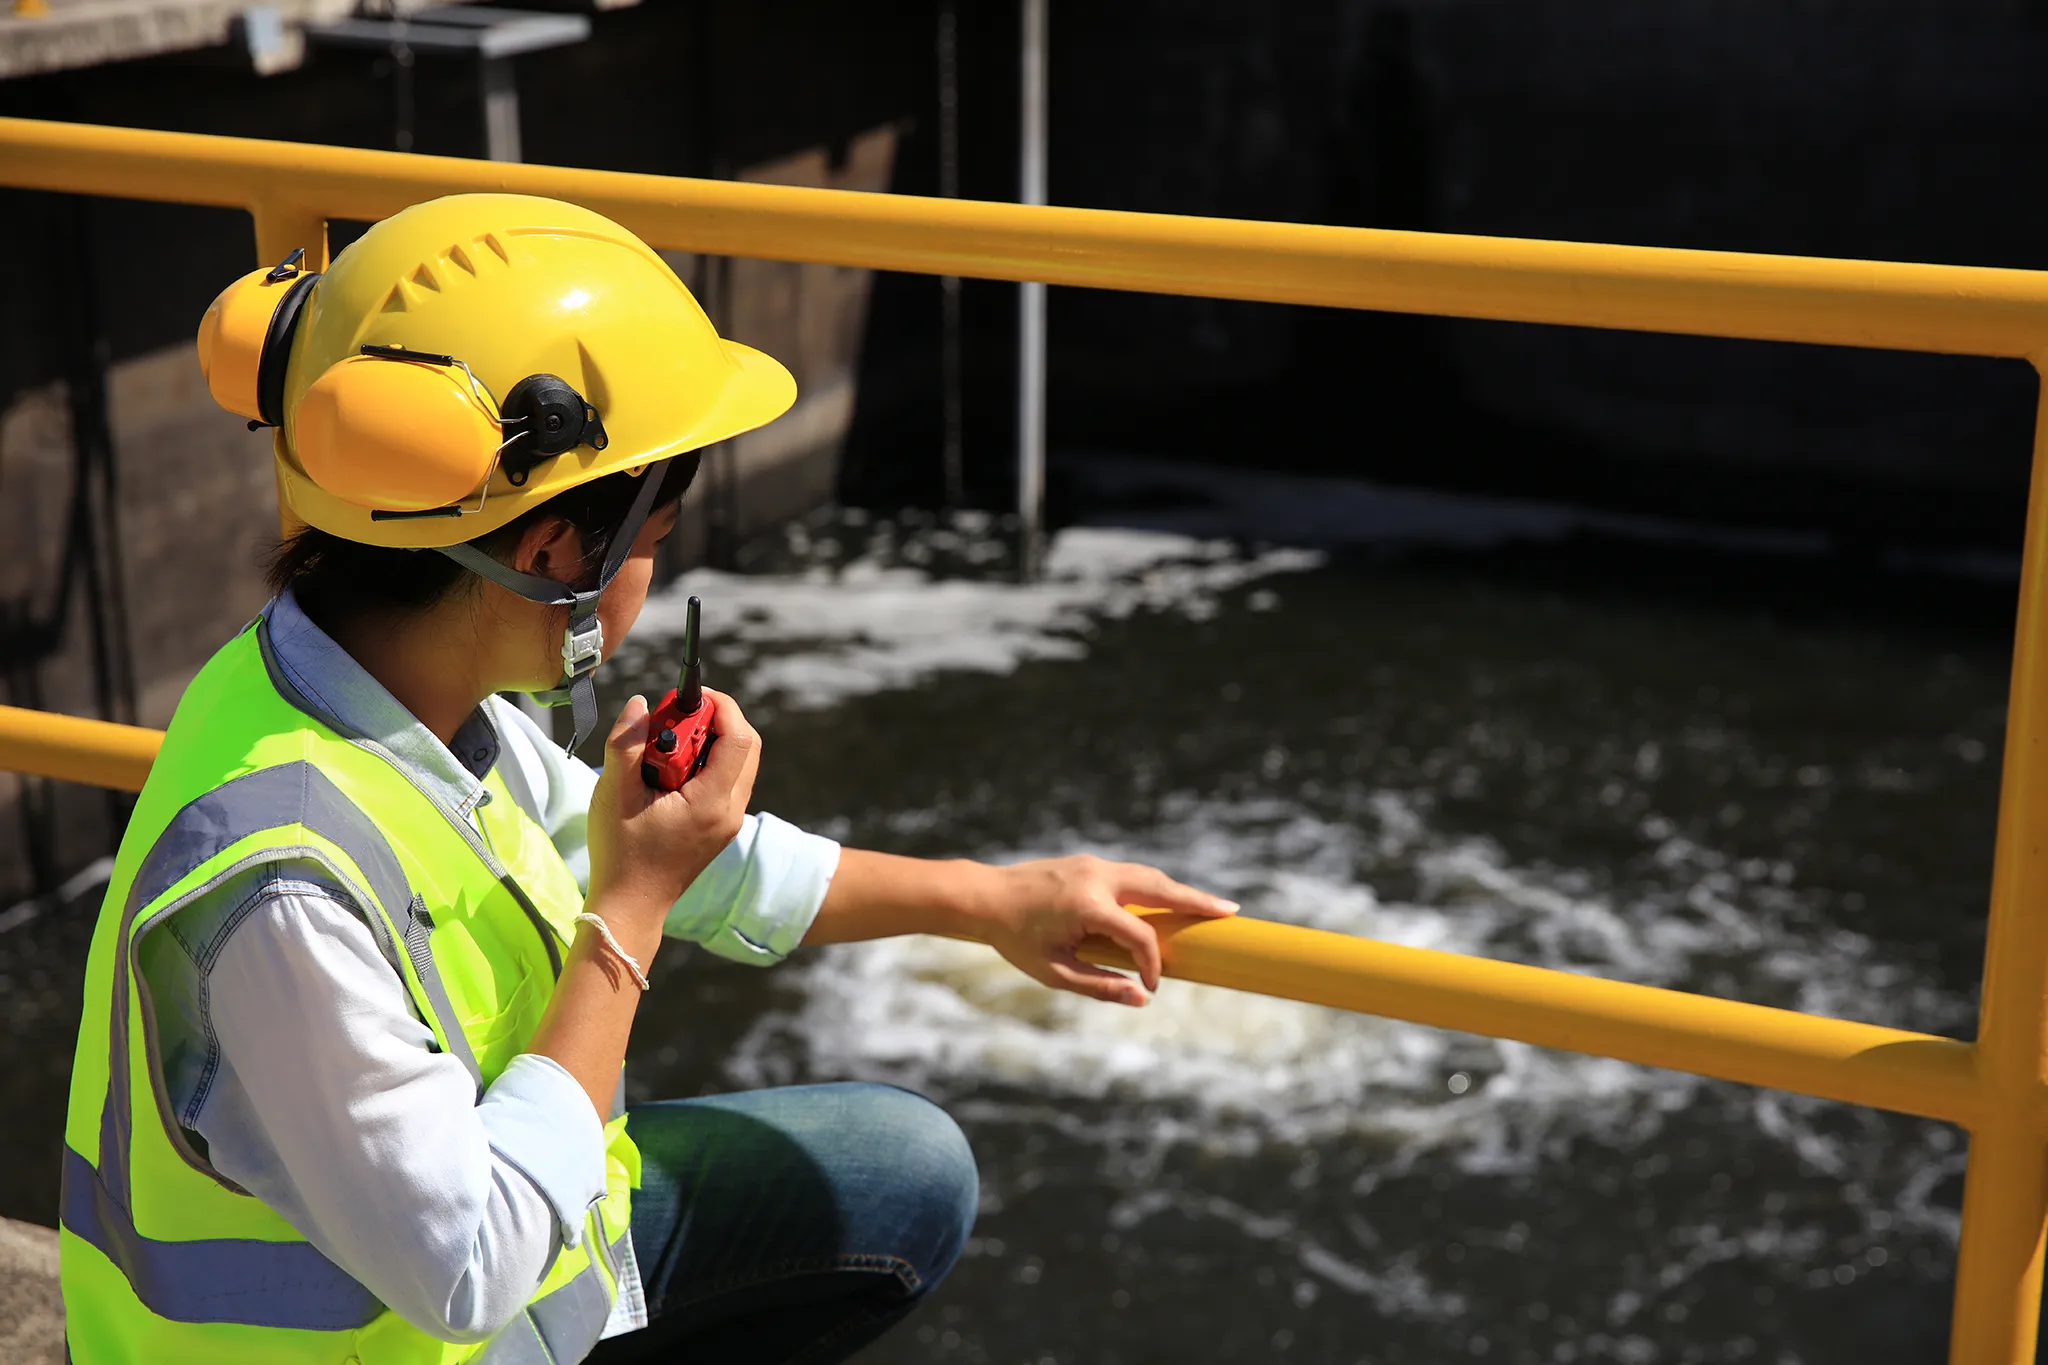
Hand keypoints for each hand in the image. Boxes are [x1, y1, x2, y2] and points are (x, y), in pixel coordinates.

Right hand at [584, 688, 759, 940]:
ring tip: (664, 747)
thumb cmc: (620, 853)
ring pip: (738, 763)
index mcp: (712, 802)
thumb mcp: (614, 793)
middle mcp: (730, 811)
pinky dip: (705, 764)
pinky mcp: (720, 827)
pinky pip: (726, 781)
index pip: (739, 738)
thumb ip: (626, 743)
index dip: (720, 707)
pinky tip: (668, 771)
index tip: (688, 696)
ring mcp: (729, 821)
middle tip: (671, 719)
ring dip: (708, 742)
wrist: (630, 907)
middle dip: (713, 721)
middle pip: (746, 746)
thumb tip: (640, 703)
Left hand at [979, 855, 1237, 1006]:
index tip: (1155, 984)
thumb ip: (1099, 986)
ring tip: (1208, 906)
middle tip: (1229, 913)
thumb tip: (1142, 997)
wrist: (985, 897)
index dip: (1153, 963)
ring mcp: (1094, 864)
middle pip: (1159, 887)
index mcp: (1088, 906)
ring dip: (1179, 890)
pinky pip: (1132, 874)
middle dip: (1195, 901)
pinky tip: (1169, 899)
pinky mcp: (1090, 863)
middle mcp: (1097, 878)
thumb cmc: (1016, 939)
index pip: (1139, 935)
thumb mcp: (1054, 972)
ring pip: (1148, 875)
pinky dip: (1156, 886)